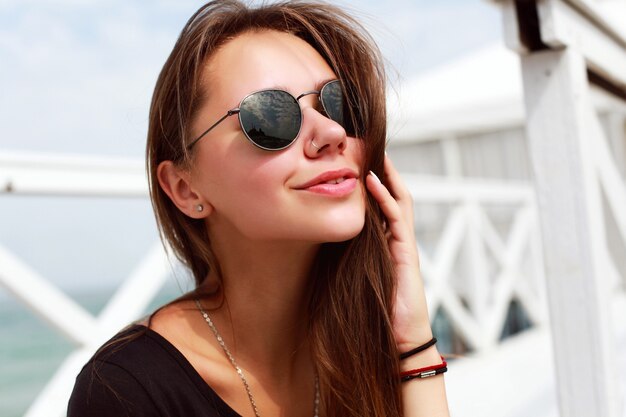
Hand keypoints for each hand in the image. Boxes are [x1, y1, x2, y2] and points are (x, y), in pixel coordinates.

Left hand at [366, 155, 432, 350]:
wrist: (400, 336)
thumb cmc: (377, 309)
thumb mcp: (357, 275)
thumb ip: (347, 256)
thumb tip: (323, 240)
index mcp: (386, 243)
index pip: (381, 205)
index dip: (372, 183)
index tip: (356, 163)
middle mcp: (398, 238)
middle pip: (393, 196)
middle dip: (382, 171)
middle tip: (367, 148)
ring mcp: (404, 243)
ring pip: (398, 200)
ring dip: (386, 176)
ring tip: (373, 154)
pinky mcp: (407, 251)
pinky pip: (397, 217)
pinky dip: (385, 197)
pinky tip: (372, 182)